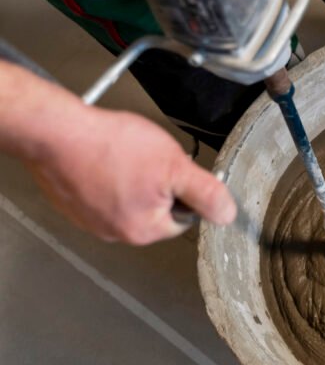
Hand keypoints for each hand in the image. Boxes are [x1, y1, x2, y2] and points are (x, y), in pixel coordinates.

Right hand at [26, 106, 235, 244]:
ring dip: (133, 178)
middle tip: (147, 158)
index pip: (183, 218)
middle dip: (157, 183)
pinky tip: (105, 157)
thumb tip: (227, 215)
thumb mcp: (175, 166)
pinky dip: (107, 174)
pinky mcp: (72, 203)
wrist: (56, 131)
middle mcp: (113, 233)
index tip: (173, 169)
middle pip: (156, 209)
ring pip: (129, 198)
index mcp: (141, 231)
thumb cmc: (110, 146)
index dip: (184, 189)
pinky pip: (103, 190)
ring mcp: (89, 219)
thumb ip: (206, 194)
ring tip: (123, 155)